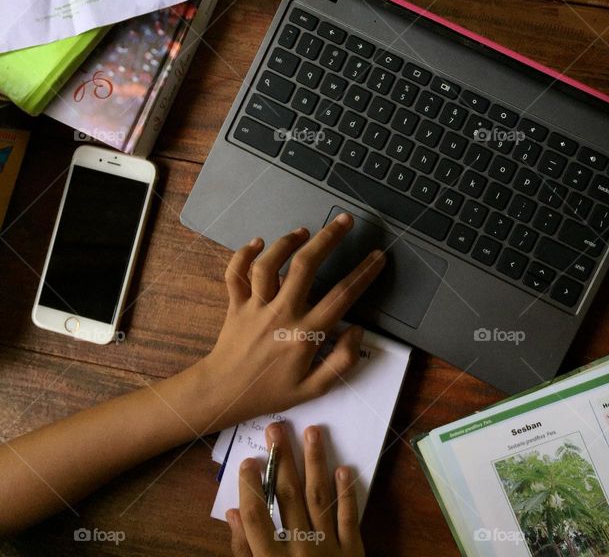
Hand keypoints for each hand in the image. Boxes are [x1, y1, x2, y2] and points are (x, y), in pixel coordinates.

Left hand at [193, 213, 384, 429]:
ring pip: (269, 264)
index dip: (363, 273)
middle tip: (344, 220)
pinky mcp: (235, 305)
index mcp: (305, 334)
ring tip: (304, 232)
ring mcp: (256, 308)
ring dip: (287, 242)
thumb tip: (357, 330)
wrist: (224, 395)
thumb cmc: (272, 392)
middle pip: (306, 266)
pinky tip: (257, 242)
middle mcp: (281, 314)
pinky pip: (236, 274)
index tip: (377, 256)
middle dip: (329, 238)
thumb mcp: (315, 389)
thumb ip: (342, 360)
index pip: (342, 296)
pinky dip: (243, 255)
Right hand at [227, 423, 363, 556]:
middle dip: (282, 459)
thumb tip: (234, 513)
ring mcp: (328, 548)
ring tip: (313, 432)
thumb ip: (244, 550)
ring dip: (315, 462)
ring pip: (319, 498)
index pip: (256, 515)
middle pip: (289, 496)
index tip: (249, 460)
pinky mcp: (352, 552)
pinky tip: (343, 469)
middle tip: (276, 429)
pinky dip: (346, 494)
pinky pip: (348, 519)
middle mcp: (299, 549)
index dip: (249, 487)